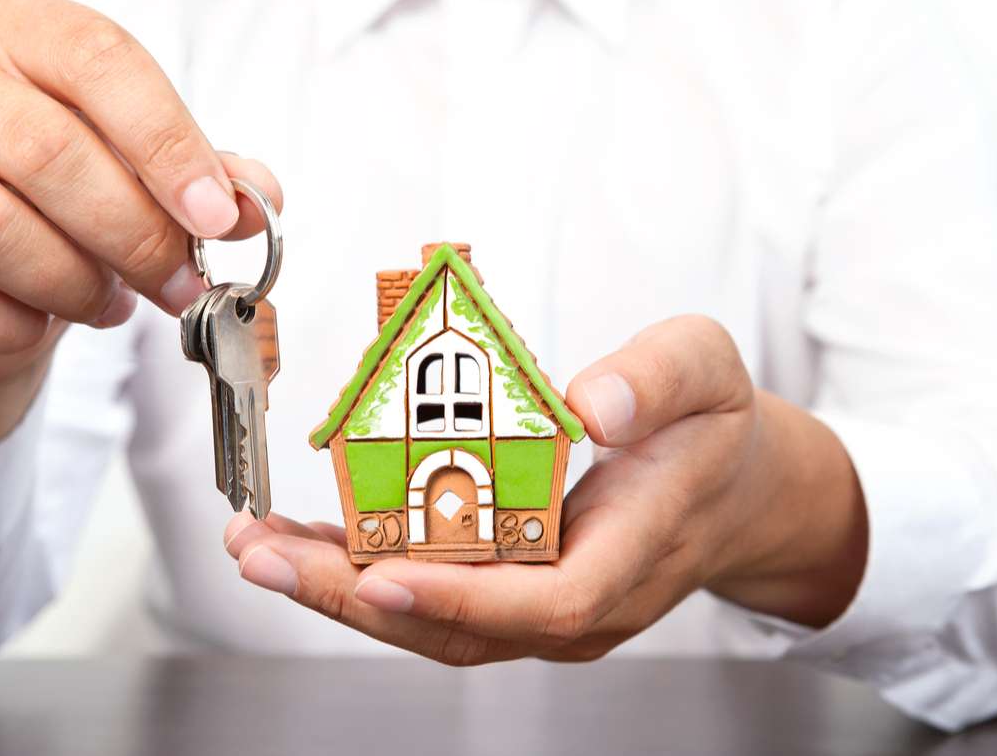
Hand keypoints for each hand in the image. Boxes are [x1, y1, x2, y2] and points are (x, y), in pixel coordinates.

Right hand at [0, 0, 281, 458]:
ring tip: (110, 301)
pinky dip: (17, 327)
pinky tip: (38, 320)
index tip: (215, 216)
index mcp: (22, 33)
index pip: (100, 61)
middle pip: (48, 152)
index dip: (168, 143)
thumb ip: (205, 180)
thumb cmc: (67, 207)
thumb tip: (255, 201)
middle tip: (181, 284)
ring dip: (76, 284)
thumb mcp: (145, 175)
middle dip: (135, 234)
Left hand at [223, 316, 866, 664]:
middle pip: (460, 627)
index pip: (547, 603)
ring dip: (340, 587)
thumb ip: (659, 379)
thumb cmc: (715, 430)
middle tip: (264, 554)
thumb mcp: (708, 371)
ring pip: (432, 619)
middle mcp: (580, 601)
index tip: (382, 577)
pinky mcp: (514, 585)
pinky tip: (308, 538)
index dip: (463, 598)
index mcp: (633, 552)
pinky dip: (364, 568)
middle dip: (354, 598)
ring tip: (260, 544)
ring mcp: (543, 602)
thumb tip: (594, 400)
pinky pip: (433, 590)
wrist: (736, 485)